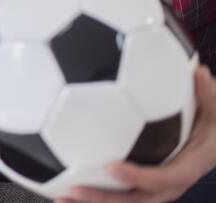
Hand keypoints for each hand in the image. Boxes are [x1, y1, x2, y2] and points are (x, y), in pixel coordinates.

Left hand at [58, 65, 215, 202]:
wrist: (215, 145)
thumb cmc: (213, 125)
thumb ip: (206, 93)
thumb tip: (198, 71)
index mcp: (187, 166)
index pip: (162, 178)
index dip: (138, 176)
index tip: (112, 166)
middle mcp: (170, 183)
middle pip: (137, 200)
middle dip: (106, 199)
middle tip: (76, 190)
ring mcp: (156, 188)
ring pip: (126, 202)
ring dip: (94, 202)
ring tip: (62, 198)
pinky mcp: (143, 184)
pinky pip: (120, 194)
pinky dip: (96, 194)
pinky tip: (66, 191)